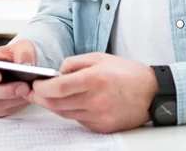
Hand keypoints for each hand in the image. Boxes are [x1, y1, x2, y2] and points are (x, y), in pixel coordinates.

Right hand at [0, 40, 37, 117]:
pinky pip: (4, 111)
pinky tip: (26, 97)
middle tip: (23, 86)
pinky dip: (16, 105)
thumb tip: (24, 64)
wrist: (24, 69)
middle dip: (5, 90)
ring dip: (13, 99)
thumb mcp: (23, 47)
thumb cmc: (17, 56)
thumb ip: (24, 52)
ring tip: (28, 91)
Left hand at [29, 53, 158, 133]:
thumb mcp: (100, 58)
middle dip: (41, 98)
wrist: (151, 93)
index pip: (58, 87)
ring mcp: (98, 116)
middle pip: (57, 103)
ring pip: (65, 113)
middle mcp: (95, 100)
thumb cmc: (127, 73)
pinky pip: (78, 120)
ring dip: (53, 106)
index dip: (42, 88)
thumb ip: (76, 62)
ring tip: (48, 97)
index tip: (35, 84)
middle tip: (34, 92)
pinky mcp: (101, 127)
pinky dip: (71, 111)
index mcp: (94, 79)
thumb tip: (58, 72)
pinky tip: (71, 103)